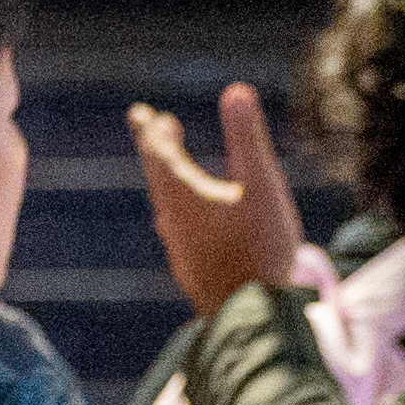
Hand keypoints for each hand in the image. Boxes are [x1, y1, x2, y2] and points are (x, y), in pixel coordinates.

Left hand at [132, 83, 306, 306]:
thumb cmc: (260, 245)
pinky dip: (179, 213)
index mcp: (184, 196)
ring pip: (166, 207)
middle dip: (153, 149)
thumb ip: (247, 138)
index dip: (156, 132)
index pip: (160, 154)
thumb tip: (236, 91)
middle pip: (157, 177)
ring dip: (165, 182)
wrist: (253, 314)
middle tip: (143, 125)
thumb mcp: (261, 183)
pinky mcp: (193, 271)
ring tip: (166, 173)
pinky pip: (179, 233)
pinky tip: (187, 227)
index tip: (153, 116)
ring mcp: (181, 249)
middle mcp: (174, 221)